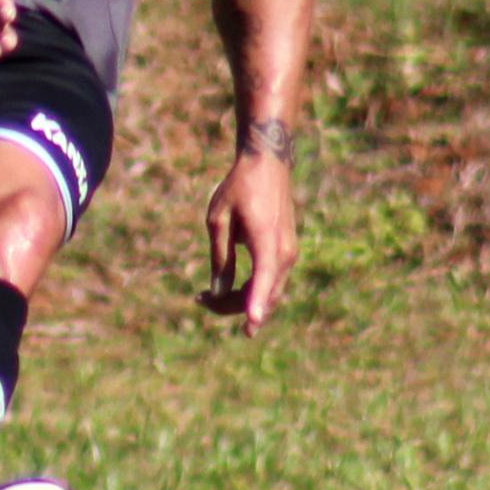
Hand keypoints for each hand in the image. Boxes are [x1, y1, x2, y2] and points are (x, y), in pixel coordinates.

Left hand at [199, 140, 297, 335]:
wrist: (268, 164)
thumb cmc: (239, 187)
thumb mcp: (218, 219)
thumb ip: (220, 257)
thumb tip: (218, 293)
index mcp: (267, 239)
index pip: (263, 279)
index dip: (256, 305)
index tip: (251, 325)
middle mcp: (284, 251)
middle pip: (265, 295)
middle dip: (233, 307)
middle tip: (200, 300)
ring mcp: (289, 253)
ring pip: (269, 293)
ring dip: (242, 301)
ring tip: (206, 298)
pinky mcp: (287, 252)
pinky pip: (271, 282)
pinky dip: (252, 291)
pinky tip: (229, 291)